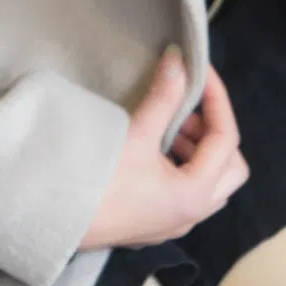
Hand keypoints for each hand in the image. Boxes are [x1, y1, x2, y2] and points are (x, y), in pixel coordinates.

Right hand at [78, 51, 248, 253]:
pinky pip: (186, 193)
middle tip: (187, 110)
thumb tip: (179, 60)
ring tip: (168, 126)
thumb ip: (163, 97)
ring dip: (197, 150)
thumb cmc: (97, 183)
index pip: (226, 138)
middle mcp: (192, 214)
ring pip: (210, 183)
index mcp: (195, 194)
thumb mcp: (135, 136)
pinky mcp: (154, 225)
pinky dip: (181, 166)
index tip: (201, 73)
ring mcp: (173, 224)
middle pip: (230, 167)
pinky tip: (154, 151)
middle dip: (214, 132)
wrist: (55, 221)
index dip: (217, 99)